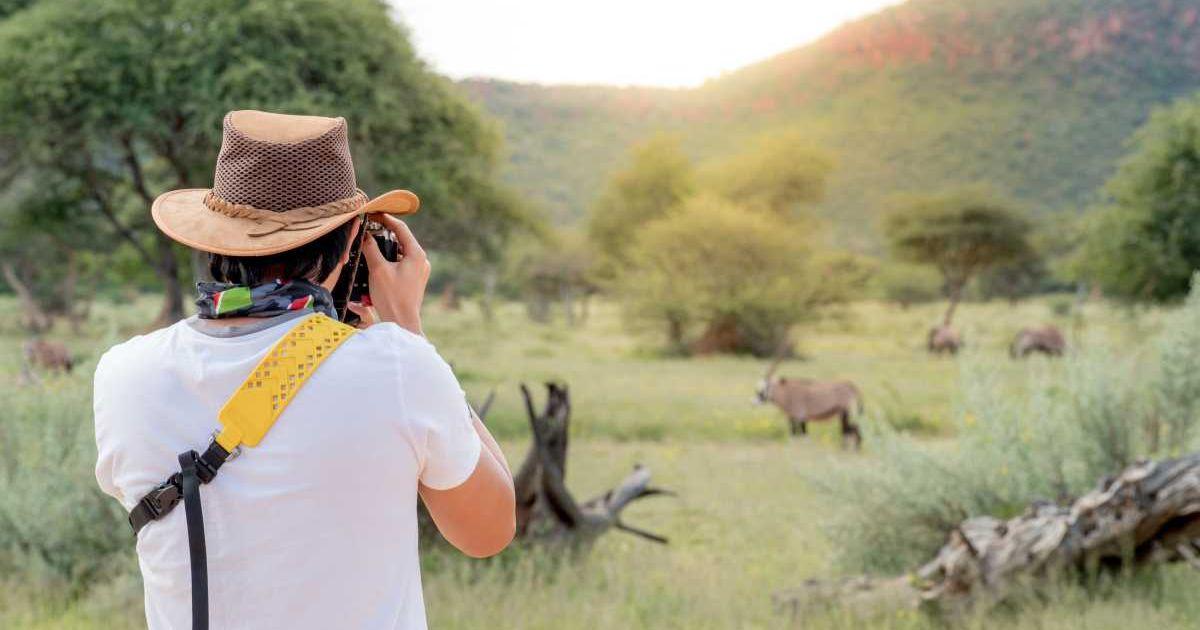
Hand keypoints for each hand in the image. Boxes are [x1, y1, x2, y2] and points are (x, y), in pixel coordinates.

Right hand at [346, 213, 429, 334]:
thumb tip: (365, 235)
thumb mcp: (378, 269)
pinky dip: (390, 259)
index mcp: (416, 254)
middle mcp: (422, 261)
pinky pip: (402, 263)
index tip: (374, 212)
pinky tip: (378, 261)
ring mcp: (420, 271)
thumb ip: (371, 248)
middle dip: (385, 232)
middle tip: (370, 226)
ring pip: (401, 251)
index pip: (401, 228)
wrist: (402, 323)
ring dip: (386, 247)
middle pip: (402, 239)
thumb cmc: (391, 298)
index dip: (386, 218)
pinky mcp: (415, 280)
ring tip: (371, 242)